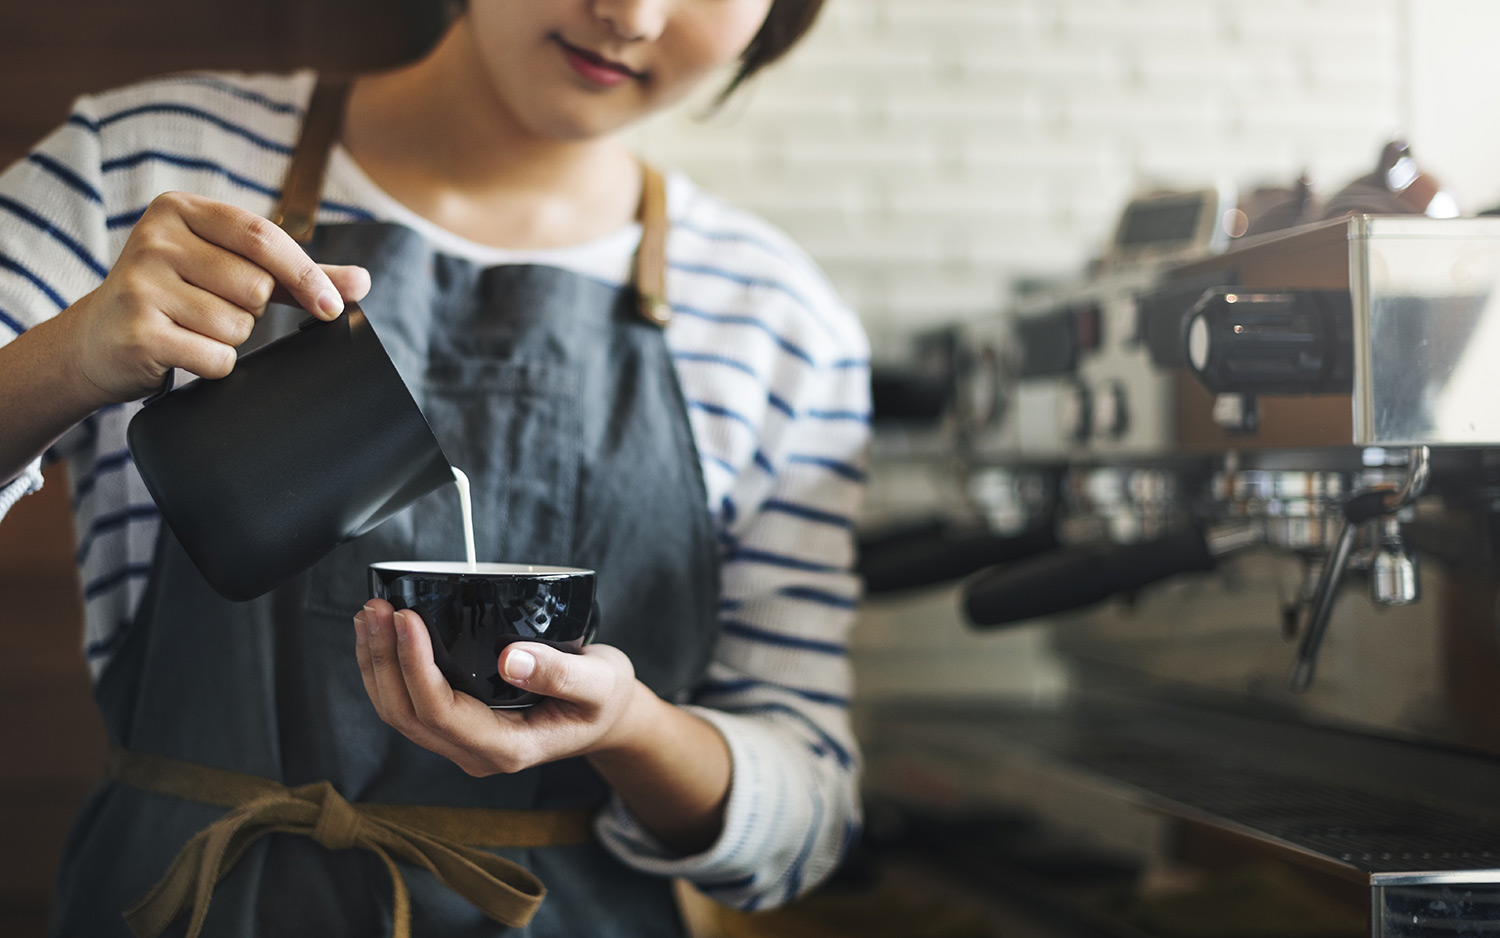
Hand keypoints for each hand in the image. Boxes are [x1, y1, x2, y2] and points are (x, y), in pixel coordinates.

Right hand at [64, 191, 369, 402]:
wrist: (97, 340)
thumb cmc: (177, 297)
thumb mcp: (230, 269)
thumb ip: (294, 274)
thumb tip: (363, 282)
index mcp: (179, 210)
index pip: (262, 236)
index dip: (305, 274)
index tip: (332, 305)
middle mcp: (154, 238)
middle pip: (254, 285)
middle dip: (252, 309)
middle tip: (215, 308)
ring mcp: (140, 284)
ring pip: (237, 324)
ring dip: (230, 338)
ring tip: (192, 328)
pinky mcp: (138, 331)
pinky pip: (216, 357)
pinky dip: (214, 364)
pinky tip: (184, 351)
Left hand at [353, 598, 649, 775]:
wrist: (606, 719)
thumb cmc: (603, 700)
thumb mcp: (600, 683)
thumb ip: (560, 674)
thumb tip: (511, 659)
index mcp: (507, 748)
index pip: (440, 711)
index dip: (414, 664)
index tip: (406, 617)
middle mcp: (476, 753)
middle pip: (407, 714)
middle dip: (384, 659)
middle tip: (375, 608)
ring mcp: (462, 743)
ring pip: (399, 712)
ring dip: (377, 663)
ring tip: (369, 615)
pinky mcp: (456, 725)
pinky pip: (408, 704)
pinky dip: (388, 668)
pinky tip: (383, 635)